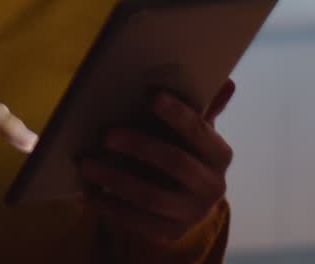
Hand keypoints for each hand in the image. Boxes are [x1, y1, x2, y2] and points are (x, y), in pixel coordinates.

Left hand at [77, 79, 236, 241]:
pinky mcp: (171, 232)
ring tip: (86, 164)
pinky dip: (110, 207)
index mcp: (220, 154)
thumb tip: (227, 82)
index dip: (176, 114)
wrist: (189, 202)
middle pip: (174, 162)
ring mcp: (192, 212)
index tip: (151, 96)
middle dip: (138, 146)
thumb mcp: (195, 131)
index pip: (199, 131)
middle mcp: (212, 186)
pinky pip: (136, 221)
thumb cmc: (185, 152)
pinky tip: (87, 194)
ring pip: (150, 196)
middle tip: (106, 134)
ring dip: (115, 179)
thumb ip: (204, 107)